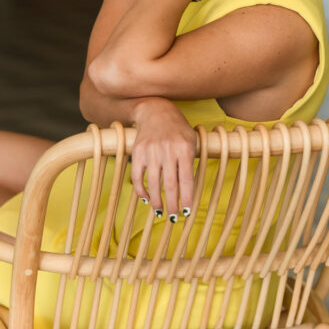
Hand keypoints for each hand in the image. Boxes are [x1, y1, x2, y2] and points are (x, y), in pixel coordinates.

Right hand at [130, 98, 196, 216]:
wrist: (156, 111)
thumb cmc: (178, 129)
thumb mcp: (191, 141)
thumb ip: (190, 163)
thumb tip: (188, 191)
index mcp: (184, 149)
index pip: (187, 180)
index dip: (187, 198)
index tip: (187, 211)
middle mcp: (167, 150)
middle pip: (170, 185)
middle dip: (172, 204)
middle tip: (173, 217)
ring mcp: (151, 151)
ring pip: (153, 183)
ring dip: (157, 201)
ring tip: (161, 211)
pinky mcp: (138, 152)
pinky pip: (138, 176)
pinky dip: (141, 190)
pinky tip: (147, 198)